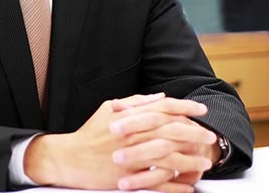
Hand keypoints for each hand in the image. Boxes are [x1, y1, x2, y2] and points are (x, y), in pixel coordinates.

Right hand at [23, 93, 211, 190]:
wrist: (71, 157)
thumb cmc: (91, 132)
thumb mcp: (109, 109)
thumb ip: (134, 102)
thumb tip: (159, 97)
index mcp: (128, 116)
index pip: (163, 108)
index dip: (185, 107)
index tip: (202, 109)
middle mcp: (132, 135)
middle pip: (170, 132)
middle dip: (194, 132)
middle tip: (210, 136)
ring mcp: (131, 157)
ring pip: (168, 158)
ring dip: (190, 160)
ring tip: (204, 162)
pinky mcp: (129, 178)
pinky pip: (158, 183)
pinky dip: (175, 185)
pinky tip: (187, 184)